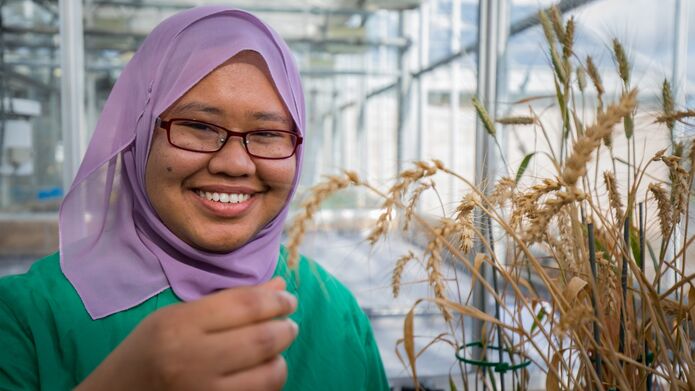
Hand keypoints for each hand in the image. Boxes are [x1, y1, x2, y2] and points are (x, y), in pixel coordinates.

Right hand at [76, 277, 297, 390]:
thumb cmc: (146, 352)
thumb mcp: (176, 317)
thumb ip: (228, 302)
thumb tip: (279, 287)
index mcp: (180, 325)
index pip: (246, 305)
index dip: (277, 301)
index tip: (288, 300)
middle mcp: (192, 360)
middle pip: (263, 339)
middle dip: (286, 329)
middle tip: (289, 324)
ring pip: (269, 374)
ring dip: (280, 359)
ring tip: (275, 351)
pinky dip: (267, 383)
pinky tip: (260, 374)